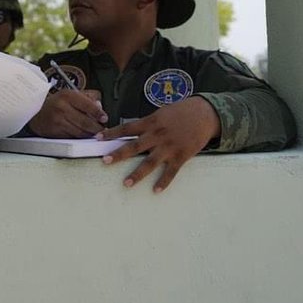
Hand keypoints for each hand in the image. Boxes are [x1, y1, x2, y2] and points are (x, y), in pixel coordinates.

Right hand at [28, 89, 107, 137]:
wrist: (36, 112)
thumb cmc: (56, 103)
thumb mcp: (70, 94)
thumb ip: (87, 98)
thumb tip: (99, 107)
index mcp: (67, 95)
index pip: (88, 105)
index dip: (98, 113)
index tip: (104, 118)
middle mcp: (62, 108)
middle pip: (86, 122)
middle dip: (97, 127)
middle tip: (102, 128)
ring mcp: (58, 121)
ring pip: (80, 132)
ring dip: (90, 134)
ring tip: (94, 132)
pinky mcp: (56, 132)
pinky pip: (73, 137)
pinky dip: (80, 138)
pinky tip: (83, 135)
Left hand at [96, 96, 220, 192]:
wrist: (205, 114)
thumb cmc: (182, 111)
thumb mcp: (161, 113)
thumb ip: (148, 123)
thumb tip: (131, 131)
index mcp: (151, 122)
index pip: (126, 128)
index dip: (111, 133)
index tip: (97, 138)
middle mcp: (157, 135)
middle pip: (134, 146)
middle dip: (119, 154)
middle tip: (104, 161)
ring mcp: (169, 146)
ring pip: (150, 162)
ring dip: (137, 174)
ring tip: (126, 183)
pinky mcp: (182, 156)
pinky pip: (171, 171)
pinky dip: (163, 182)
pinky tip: (156, 190)